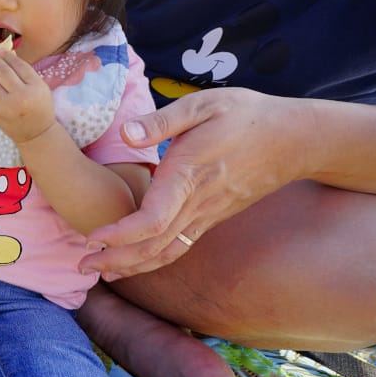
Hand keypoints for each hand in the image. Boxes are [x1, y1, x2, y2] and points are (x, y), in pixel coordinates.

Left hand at [0, 49, 54, 142]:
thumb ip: (25, 71)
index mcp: (35, 88)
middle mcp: (21, 97)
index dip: (8, 56)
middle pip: (3, 71)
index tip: (2, 52)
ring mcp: (6, 106)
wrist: (37, 133)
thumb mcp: (40, 87)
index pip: (19, 65)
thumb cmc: (40, 107)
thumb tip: (6, 53)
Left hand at [81, 87, 302, 278]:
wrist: (294, 139)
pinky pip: (180, 246)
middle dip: (115, 260)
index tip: (92, 237)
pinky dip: (153, 259)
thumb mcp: (202, 105)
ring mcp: (207, 214)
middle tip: (81, 266)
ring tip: (100, 272)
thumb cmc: (245, 116)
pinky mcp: (212, 217)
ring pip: (167, 252)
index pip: (153, 219)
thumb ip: (161, 120)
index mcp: (189, 175)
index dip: (121, 235)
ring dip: (132, 266)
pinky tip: (134, 262)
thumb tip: (126, 133)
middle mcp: (197, 202)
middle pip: (153, 246)